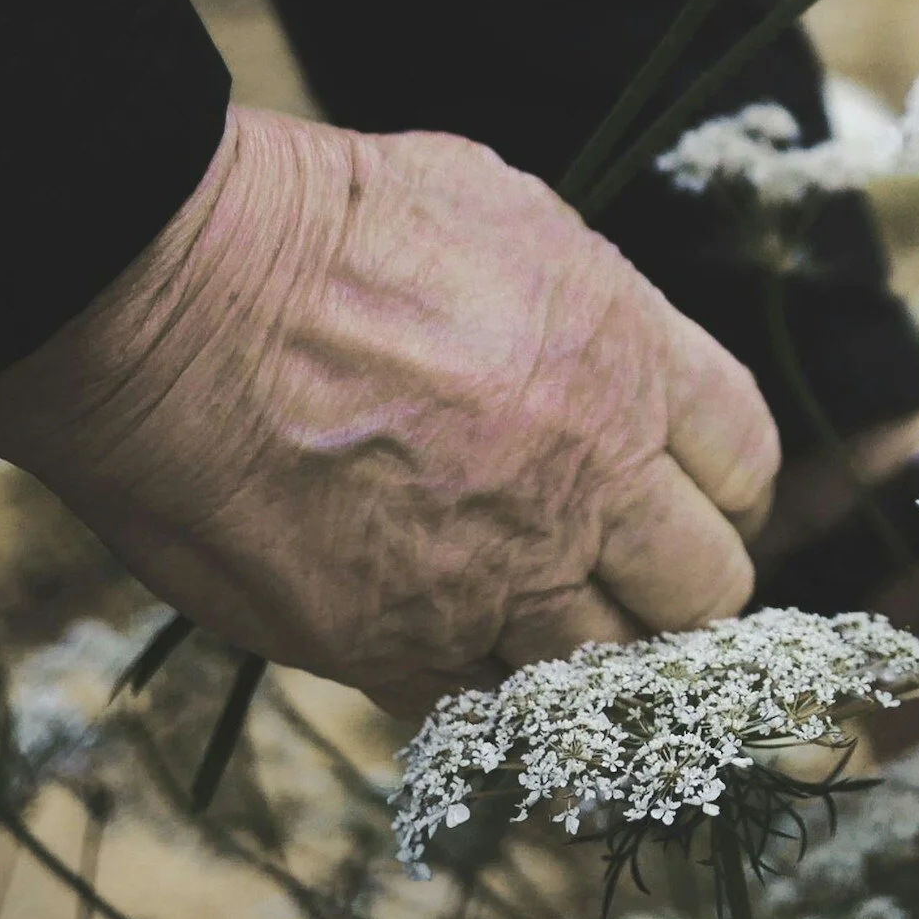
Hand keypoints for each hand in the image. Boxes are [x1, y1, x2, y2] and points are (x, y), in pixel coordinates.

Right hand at [0, 105, 780, 717]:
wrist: (172, 291)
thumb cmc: (325, 222)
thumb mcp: (505, 210)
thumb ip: (586, 305)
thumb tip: (615, 348)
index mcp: (626, 359)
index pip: (747, 461)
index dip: (723, 486)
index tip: (687, 493)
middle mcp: (586, 479)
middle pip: (706, 588)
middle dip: (674, 582)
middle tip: (620, 565)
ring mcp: (495, 576)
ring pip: (607, 671)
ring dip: (582, 648)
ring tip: (530, 611)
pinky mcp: (395, 646)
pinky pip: (482, 708)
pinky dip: (475, 687)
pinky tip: (443, 639)